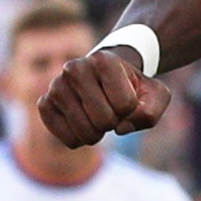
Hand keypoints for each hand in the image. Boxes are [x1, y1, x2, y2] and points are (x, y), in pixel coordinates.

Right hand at [37, 48, 171, 147]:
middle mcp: (75, 68)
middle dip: (115, 122)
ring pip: (85, 133)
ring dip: (99, 133)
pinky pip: (69, 140)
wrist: (105, 78)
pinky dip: (82, 139)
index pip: (126, 105)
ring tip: (99, 115)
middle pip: (104, 121)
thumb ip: (151, 111)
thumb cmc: (133, 87)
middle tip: (113, 109)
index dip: (133, 109)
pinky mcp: (44, 104)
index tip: (128, 96)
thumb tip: (122, 127)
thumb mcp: (156, 94)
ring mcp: (56, 86)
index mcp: (104, 60)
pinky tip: (84, 122)